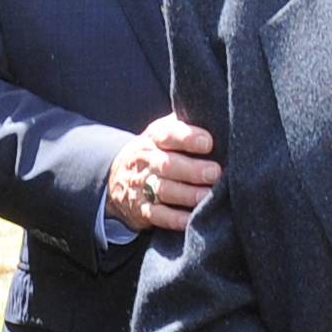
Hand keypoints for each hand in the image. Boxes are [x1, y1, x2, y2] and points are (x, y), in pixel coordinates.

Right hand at [105, 114, 220, 233]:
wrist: (115, 178)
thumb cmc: (154, 152)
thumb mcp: (161, 133)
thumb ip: (184, 124)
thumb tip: (217, 112)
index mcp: (154, 139)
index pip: (168, 135)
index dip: (187, 137)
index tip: (208, 142)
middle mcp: (147, 161)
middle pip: (167, 164)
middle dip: (192, 169)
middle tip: (215, 172)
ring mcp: (142, 187)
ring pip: (164, 191)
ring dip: (188, 194)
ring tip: (208, 196)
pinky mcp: (142, 211)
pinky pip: (159, 216)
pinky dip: (176, 219)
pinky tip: (192, 219)